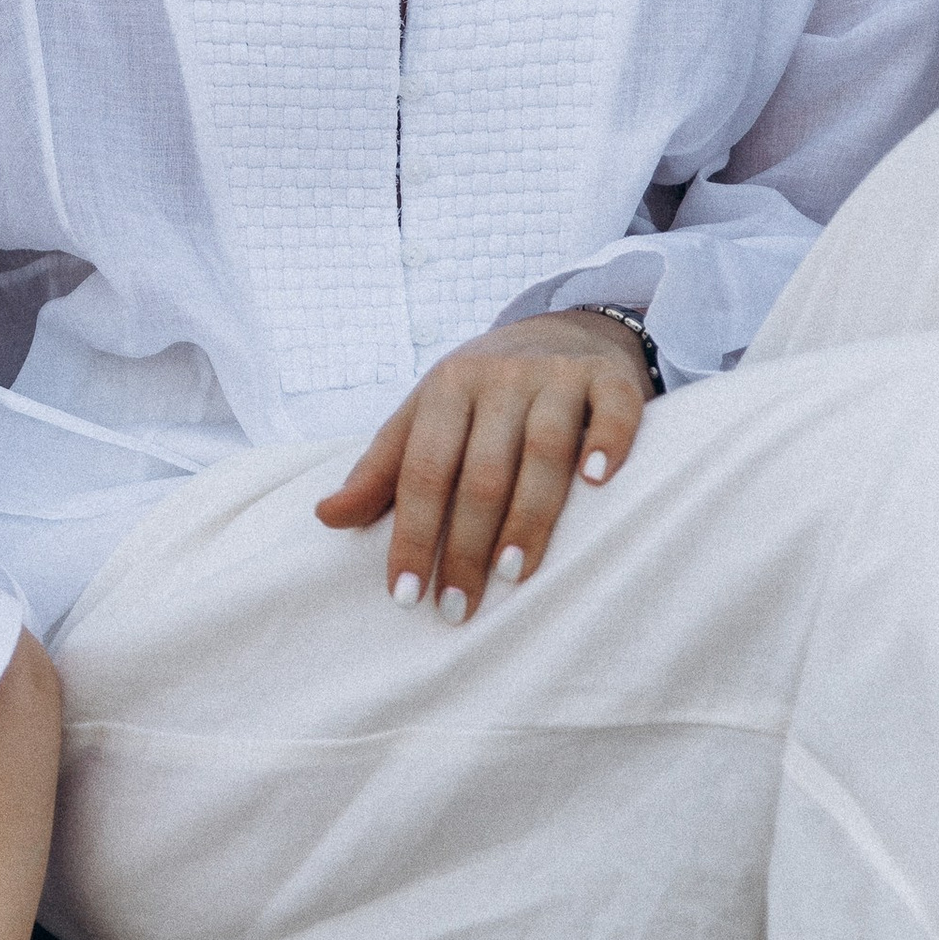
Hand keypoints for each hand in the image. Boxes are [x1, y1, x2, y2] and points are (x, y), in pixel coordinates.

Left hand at [314, 309, 652, 616]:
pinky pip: (613, 408)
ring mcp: (554, 374)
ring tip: (514, 574)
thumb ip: (379, 472)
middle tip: (457, 608)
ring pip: (543, 449)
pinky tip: (597, 483)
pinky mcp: (605, 375)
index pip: (422, 471)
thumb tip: (325, 517)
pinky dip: (607, 442)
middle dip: (466, 546)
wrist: (555, 331)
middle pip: (480, 471)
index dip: (413, 535)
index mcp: (443, 390)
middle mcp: (497, 378)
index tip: (406, 596)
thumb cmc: (479, 397)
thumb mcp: (423, 420)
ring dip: (529, 516)